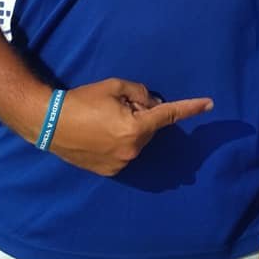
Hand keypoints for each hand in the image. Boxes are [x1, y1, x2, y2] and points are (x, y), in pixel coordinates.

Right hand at [49, 78, 212, 174]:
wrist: (49, 122)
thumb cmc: (82, 100)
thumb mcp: (114, 87)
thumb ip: (140, 93)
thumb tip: (153, 104)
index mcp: (136, 128)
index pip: (169, 115)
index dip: (190, 108)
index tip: (209, 104)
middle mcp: (133, 150)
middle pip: (150, 127)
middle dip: (141, 116)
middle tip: (116, 107)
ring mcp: (121, 164)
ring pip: (138, 141)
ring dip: (130, 130)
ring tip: (102, 121)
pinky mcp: (110, 171)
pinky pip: (125, 152)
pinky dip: (119, 143)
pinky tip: (99, 135)